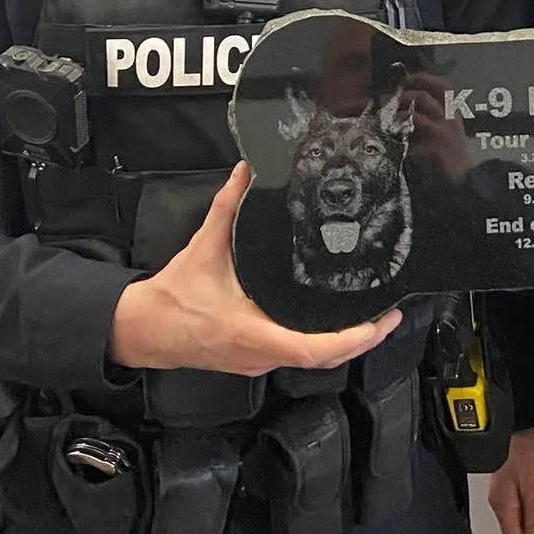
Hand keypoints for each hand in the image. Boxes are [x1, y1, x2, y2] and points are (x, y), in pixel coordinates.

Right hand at [108, 163, 401, 377]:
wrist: (143, 331)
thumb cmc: (173, 299)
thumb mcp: (203, 247)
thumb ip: (227, 207)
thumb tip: (246, 172)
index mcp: (251, 333)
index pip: (311, 348)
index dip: (350, 339)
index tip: (378, 322)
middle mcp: (260, 355)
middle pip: (324, 360)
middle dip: (362, 340)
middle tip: (390, 316)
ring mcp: (259, 362)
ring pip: (313, 362)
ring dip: (346, 344)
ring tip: (374, 320)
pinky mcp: (255, 360)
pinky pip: (298, 356)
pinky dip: (325, 344)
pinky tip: (337, 325)